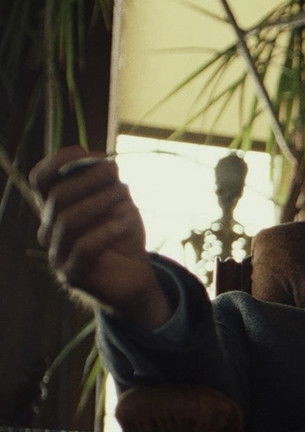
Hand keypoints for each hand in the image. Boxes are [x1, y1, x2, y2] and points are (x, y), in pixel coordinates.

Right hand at [30, 146, 171, 328]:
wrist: (136, 279)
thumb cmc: (122, 237)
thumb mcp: (119, 204)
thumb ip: (108, 184)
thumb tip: (103, 161)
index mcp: (55, 208)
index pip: (41, 180)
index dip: (59, 161)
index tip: (88, 152)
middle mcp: (49, 229)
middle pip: (56, 197)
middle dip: (87, 179)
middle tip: (115, 172)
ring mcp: (57, 254)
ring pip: (67, 220)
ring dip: (99, 202)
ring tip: (125, 195)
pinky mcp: (72, 275)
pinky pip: (84, 247)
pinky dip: (108, 230)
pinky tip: (128, 222)